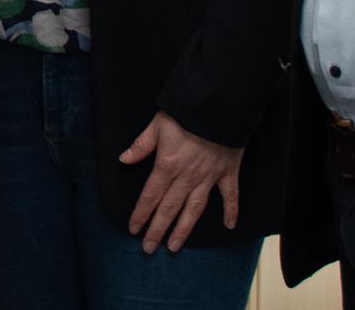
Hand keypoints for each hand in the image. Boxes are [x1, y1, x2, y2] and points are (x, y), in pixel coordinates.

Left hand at [119, 110, 244, 252]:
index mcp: (167, 165)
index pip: (150, 196)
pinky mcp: (228, 173)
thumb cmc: (185, 113)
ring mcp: (209, 177)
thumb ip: (141, 145)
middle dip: (157, 230)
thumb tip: (123, 159)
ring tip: (174, 246)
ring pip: (194, 209)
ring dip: (184, 230)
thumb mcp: (157, 125)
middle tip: (148, 248)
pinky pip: (230, 196)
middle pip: (169, 209)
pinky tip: (230, 226)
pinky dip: (231, 211)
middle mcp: (187, 176)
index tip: (133, 229)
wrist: (218, 106)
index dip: (140, 214)